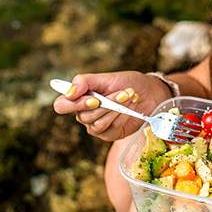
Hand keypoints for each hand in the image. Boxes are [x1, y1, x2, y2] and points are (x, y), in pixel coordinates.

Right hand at [52, 71, 172, 140]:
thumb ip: (84, 81)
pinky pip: (111, 129)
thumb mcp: (106, 78)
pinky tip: (131, 109)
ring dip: (116, 109)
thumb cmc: (126, 82)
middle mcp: (84, 114)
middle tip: (124, 92)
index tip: (93, 99)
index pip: (62, 105)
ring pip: (98, 124)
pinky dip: (122, 117)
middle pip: (84, 116)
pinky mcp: (109, 134)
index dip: (73, 104)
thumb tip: (69, 91)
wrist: (149, 92)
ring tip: (130, 96)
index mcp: (78, 98)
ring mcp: (96, 126)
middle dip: (107, 103)